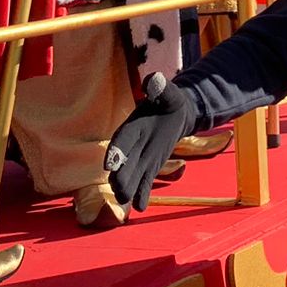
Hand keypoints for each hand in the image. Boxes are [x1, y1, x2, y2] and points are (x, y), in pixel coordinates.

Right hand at [104, 77, 196, 211]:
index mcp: (133, 126)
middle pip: (123, 163)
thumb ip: (160, 88)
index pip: (122, 140)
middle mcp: (132, 145)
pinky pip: (144, 182)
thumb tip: (153, 79)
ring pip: (131, 175)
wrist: (176, 114)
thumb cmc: (169, 101)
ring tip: (125, 201)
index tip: (110, 164)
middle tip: (119, 190)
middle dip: (121, 176)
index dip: (116, 152)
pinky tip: (141, 207)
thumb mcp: (169, 93)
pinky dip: (142, 194)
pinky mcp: (149, 167)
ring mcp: (140, 158)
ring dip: (128, 188)